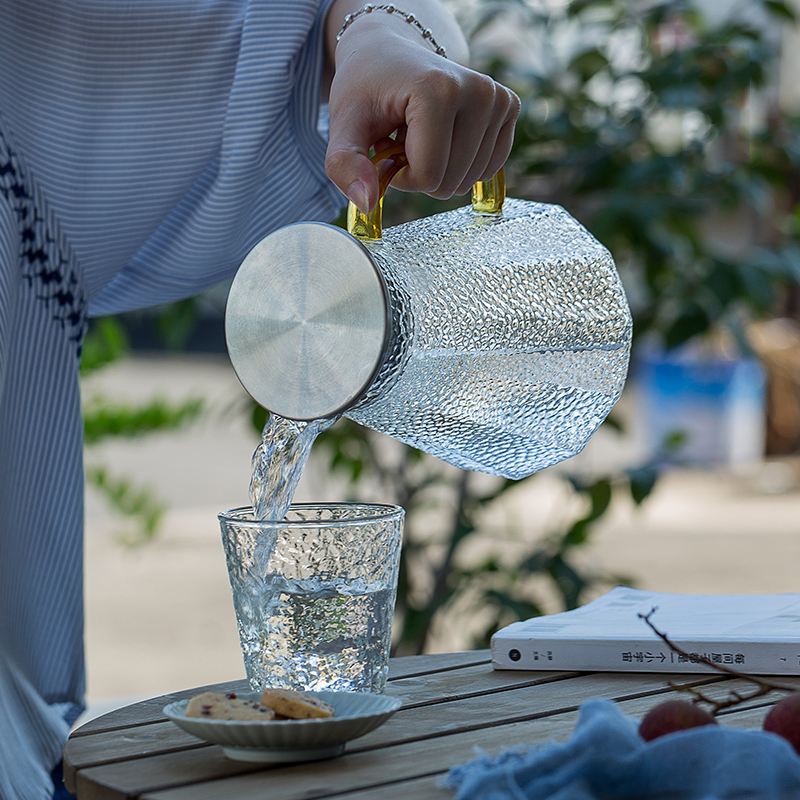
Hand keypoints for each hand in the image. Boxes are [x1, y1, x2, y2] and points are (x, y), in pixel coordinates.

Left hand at [324, 19, 519, 212]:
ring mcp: (498, 98)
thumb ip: (344, 165)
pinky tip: (445, 135)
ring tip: (422, 134)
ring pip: (470, 180)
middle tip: (404, 139)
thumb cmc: (365, 89)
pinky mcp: (509, 106)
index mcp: (437, 90)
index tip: (387, 147)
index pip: (429, 176)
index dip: (400, 176)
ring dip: (441, 168)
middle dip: (421, 173)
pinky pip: (489, 169)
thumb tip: (366, 204)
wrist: (388, 52)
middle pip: (451, 182)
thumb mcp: (343, 125)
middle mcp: (477, 91)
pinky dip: (463, 164)